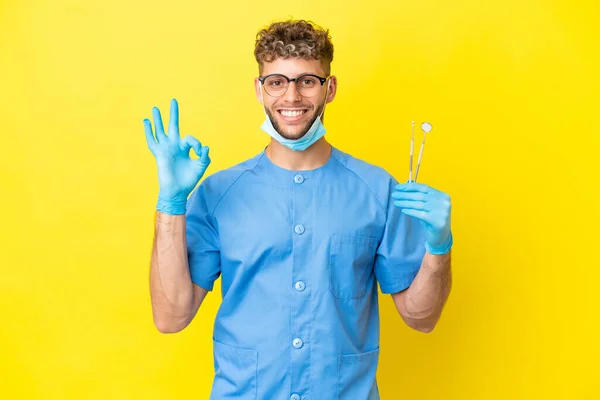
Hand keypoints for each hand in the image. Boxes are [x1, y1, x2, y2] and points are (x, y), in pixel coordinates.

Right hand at [144, 98, 210, 214]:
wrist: (177, 191)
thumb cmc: (189, 180)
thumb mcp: (201, 166)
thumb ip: (205, 156)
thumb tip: (205, 147)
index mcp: (185, 148)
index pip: (191, 138)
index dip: (197, 144)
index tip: (200, 152)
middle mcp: (174, 146)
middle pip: (173, 126)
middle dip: (173, 114)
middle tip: (174, 100)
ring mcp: (166, 149)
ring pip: (160, 130)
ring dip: (158, 119)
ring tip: (155, 108)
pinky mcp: (159, 154)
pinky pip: (152, 141)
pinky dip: (149, 131)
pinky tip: (146, 122)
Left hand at [392, 182, 452, 254]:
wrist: (441, 237)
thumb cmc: (432, 219)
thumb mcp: (429, 205)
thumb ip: (421, 195)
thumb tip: (405, 185)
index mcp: (443, 195)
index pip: (424, 187)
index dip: (410, 186)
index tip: (398, 187)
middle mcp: (444, 202)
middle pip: (420, 195)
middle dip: (405, 195)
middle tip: (394, 195)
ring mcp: (442, 212)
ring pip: (419, 204)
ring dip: (405, 203)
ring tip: (396, 202)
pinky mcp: (437, 221)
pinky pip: (420, 214)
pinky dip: (410, 211)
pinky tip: (403, 210)